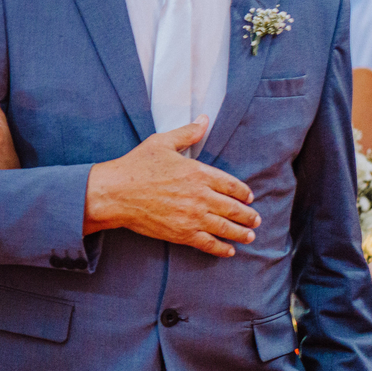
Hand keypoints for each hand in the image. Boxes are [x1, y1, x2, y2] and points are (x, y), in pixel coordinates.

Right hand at [83, 116, 260, 257]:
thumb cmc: (137, 165)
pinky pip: (208, 243)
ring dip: (241, 233)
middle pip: (233, 208)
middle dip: (248, 215)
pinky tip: (229, 250)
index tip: (249, 197)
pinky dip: (221, 249)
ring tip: (249, 235)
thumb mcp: (162, 142)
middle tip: (254, 219)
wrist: (116, 193)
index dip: (243, 192)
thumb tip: (204, 120)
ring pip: (225, 228)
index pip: (232, 185)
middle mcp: (200, 196)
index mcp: (198, 173)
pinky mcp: (181, 234)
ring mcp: (192, 217)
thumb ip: (187, 133)